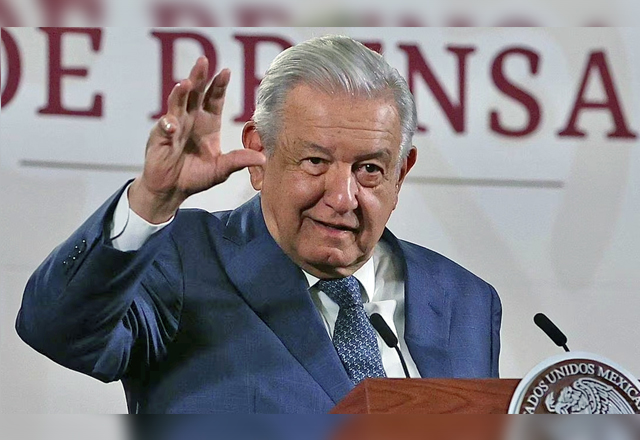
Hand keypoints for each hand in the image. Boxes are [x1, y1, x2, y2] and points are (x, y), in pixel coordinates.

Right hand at [129, 57, 265, 222]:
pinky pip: (163, 128)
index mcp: (208, 123)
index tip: (226, 71)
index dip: (219, 85)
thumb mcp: (222, 169)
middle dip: (198, 77)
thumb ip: (239, 161)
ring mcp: (174, 126)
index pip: (214, 99)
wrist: (173, 190)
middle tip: (203, 61)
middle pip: (194, 93)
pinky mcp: (159, 138)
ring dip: (180, 93)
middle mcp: (190, 119)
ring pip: (177, 104)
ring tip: (186, 84)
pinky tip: (171, 125)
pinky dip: (167, 125)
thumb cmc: (196, 177)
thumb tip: (262, 159)